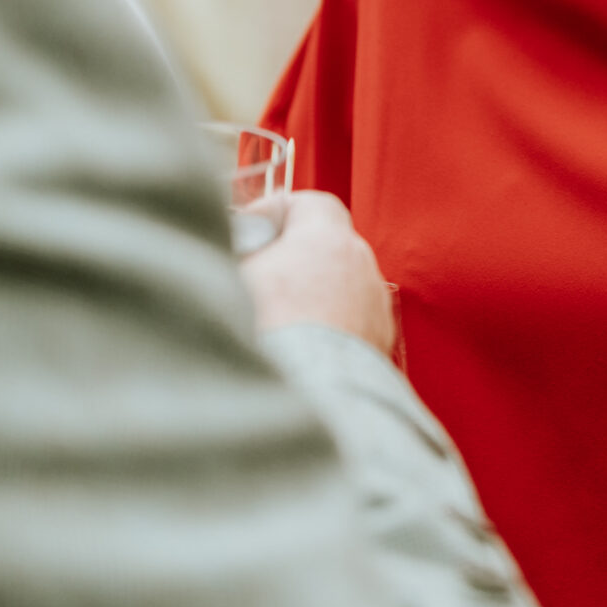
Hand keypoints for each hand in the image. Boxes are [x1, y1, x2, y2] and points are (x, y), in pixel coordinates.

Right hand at [235, 189, 396, 354]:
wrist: (306, 402)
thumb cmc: (265, 336)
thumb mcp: (229, 277)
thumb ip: (233, 254)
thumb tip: (228, 253)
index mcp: (327, 240)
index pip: (309, 204)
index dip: (275, 213)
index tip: (249, 230)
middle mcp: (360, 268)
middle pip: (324, 248)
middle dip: (290, 260)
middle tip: (253, 279)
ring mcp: (374, 310)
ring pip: (338, 290)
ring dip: (310, 299)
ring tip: (271, 323)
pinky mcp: (378, 349)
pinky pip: (348, 327)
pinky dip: (325, 333)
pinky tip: (294, 353)